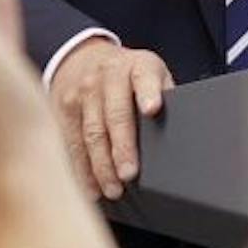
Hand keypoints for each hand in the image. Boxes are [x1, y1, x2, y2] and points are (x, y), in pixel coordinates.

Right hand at [48, 38, 173, 199]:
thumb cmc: (130, 75)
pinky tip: (90, 187)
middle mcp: (107, 77)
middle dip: (121, 148)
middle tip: (129, 175)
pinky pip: (71, 143)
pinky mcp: (63, 110)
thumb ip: (164, 95)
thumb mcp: (151, 73)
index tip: (152, 109)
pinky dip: (81, 168)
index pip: (144, 79)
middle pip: (114, 116)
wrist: (84, 58)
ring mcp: (82, 94)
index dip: (148, 93)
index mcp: (137, 67)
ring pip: (90, 133)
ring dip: (101, 165)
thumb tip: (185, 131)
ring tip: (113, 189)